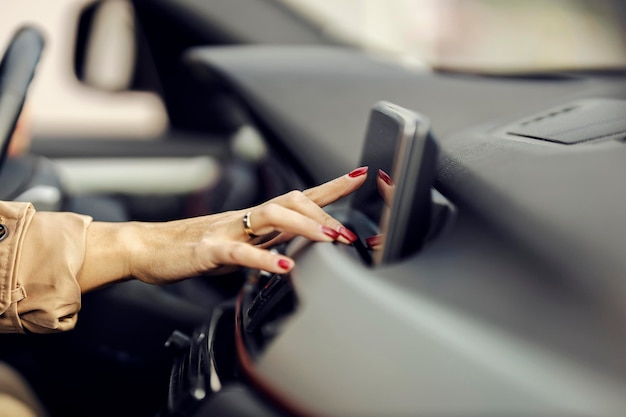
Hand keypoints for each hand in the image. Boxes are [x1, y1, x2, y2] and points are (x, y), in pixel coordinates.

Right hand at [78, 167, 367, 290]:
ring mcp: (228, 229)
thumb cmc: (196, 246)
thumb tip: (298, 250)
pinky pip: (240, 252)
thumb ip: (269, 244)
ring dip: (305, 226)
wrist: (150, 248)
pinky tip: (284, 268)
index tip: (360, 176)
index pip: (301, 196)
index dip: (332, 187)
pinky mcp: (210, 249)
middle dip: (326, 211)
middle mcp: (247, 217)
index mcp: (257, 217)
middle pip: (292, 200)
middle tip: (351, 232)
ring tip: (330, 239)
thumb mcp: (242, 245)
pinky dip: (264, 259)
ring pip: (272, 216)